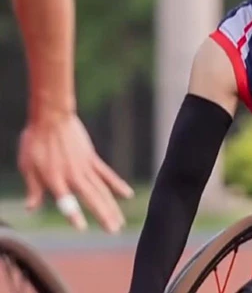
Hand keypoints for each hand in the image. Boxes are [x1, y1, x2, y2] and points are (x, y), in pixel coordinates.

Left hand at [17, 112, 134, 232]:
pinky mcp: (92, 159)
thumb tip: (31, 208)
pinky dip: (117, 185)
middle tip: (114, 231)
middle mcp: (73, 175)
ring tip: (120, 222)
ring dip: (112, 206)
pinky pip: (107, 174)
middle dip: (103, 215)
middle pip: (92, 198)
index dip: (73, 214)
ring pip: (102, 190)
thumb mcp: (28, 165)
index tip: (82, 228)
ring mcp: (85, 167)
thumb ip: (33, 188)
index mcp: (55, 178)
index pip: (66, 200)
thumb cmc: (35, 141)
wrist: (53, 117)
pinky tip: (127, 195)